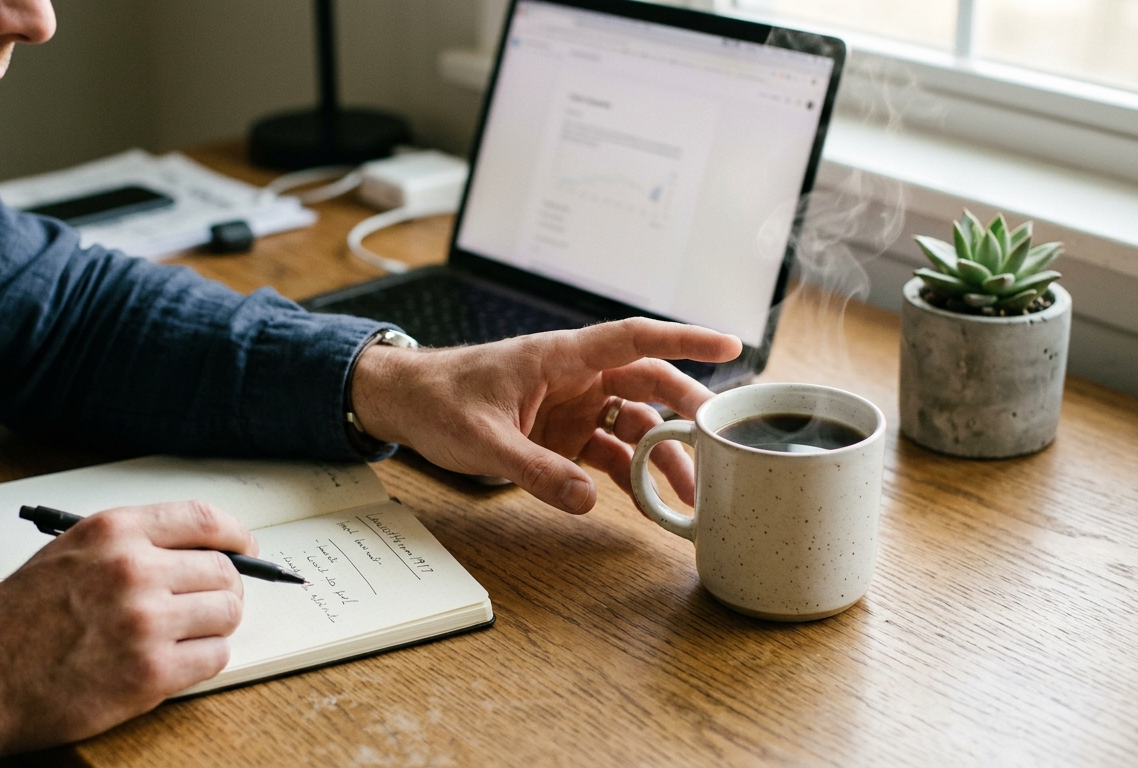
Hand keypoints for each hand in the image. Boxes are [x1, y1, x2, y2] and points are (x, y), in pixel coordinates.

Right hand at [0, 501, 258, 766]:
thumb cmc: (17, 622)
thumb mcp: (68, 553)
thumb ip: (131, 544)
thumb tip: (196, 548)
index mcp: (113, 532)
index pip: (204, 518)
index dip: (236, 534)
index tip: (245, 547)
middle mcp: (133, 570)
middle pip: (224, 570)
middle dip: (223, 588)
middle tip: (206, 602)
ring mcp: (145, 622)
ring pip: (227, 613)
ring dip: (216, 624)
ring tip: (187, 632)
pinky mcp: (151, 673)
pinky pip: (215, 656)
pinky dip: (205, 658)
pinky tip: (176, 659)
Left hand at [350, 318, 741, 513]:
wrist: (406, 405)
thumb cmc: (439, 400)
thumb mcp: (482, 440)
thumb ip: (535, 470)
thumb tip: (587, 500)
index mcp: (560, 357)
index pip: (634, 339)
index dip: (684, 339)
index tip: (731, 343)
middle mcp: (576, 377)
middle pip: (648, 385)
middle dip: (688, 413)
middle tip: (723, 443)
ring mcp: (573, 407)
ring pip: (634, 426)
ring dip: (663, 457)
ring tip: (692, 493)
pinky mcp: (564, 435)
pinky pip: (609, 455)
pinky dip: (632, 478)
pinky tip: (653, 504)